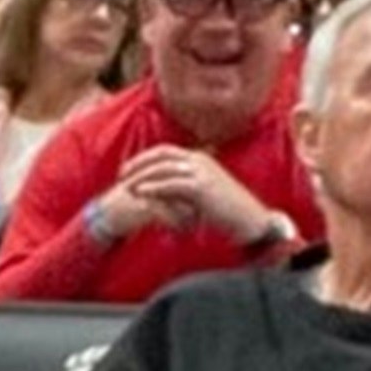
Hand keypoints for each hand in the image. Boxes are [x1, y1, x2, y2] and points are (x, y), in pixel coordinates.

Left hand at [94, 143, 270, 248]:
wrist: (249, 219)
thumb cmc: (228, 211)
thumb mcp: (205, 194)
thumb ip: (186, 188)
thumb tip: (170, 193)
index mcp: (200, 159)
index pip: (165, 151)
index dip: (144, 158)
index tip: (128, 170)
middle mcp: (199, 160)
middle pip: (160, 155)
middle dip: (138, 164)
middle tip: (120, 176)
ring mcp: (201, 172)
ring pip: (163, 168)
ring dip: (141, 176)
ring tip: (125, 186)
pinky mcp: (201, 187)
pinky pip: (171, 183)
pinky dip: (153, 187)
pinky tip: (140, 193)